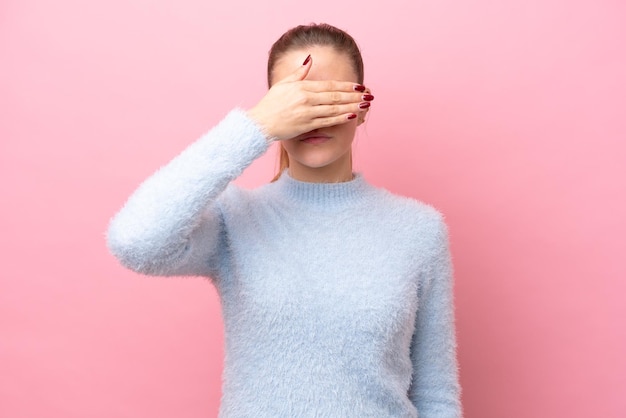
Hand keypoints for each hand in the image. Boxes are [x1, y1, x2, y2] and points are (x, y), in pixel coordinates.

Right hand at [247, 56, 372, 141]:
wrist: (260, 124)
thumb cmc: (270, 104)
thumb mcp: (283, 84)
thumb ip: (299, 73)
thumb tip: (310, 59)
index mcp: (302, 87)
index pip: (329, 85)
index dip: (346, 86)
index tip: (359, 86)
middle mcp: (306, 99)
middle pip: (335, 96)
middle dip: (353, 96)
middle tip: (368, 95)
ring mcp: (307, 113)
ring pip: (334, 109)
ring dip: (351, 107)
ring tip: (364, 105)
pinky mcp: (306, 125)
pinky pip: (327, 121)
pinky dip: (340, 118)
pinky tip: (351, 116)